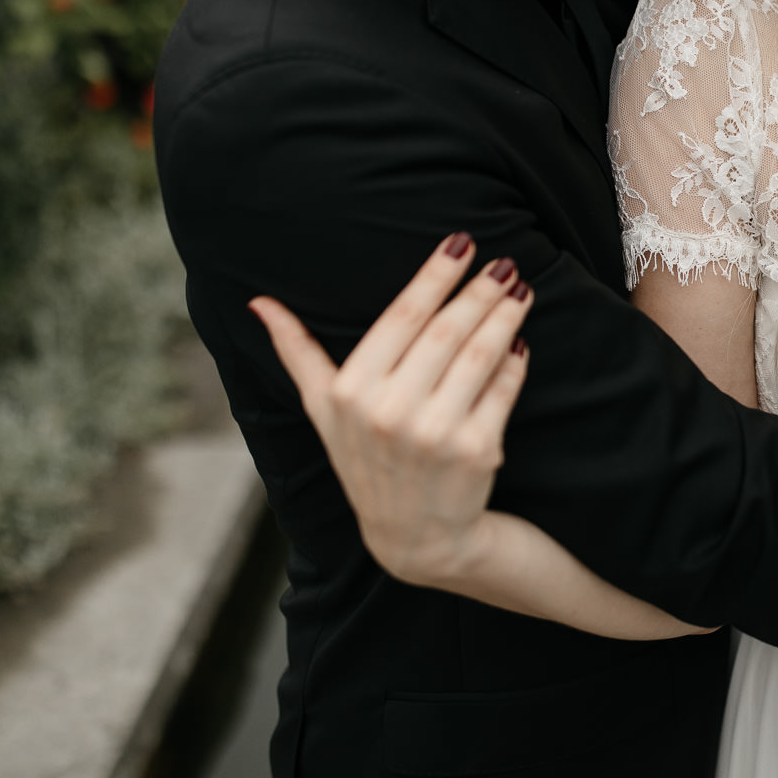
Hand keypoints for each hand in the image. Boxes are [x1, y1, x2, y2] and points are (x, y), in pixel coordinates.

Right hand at [250, 233, 532, 587]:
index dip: (435, 275)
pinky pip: (504, 390)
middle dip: (479, 290)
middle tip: (504, 260)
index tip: (462, 241)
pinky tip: (519, 338)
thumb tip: (257, 302)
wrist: (413, 537)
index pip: (402, 317)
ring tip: (519, 287)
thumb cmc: (364, 460)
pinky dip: (515, 361)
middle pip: (446, 331)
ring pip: (480, 354)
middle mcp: (390, 412)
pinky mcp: (477, 451)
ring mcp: (436, 433)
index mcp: (350, 392)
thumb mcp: (322, 410)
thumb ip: (296, 353)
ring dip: (505, 315)